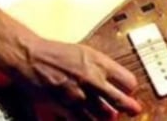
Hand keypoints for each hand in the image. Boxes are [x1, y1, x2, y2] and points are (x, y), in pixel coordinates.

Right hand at [15, 37, 142, 119]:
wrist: (31, 58)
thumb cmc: (57, 53)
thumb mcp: (86, 52)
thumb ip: (102, 66)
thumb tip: (116, 80)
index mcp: (99, 63)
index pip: (127, 81)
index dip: (130, 87)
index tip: (129, 90)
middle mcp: (92, 80)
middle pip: (119, 100)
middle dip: (129, 107)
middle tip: (135, 111)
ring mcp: (79, 96)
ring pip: (103, 115)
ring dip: (109, 116)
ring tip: (111, 116)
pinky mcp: (65, 108)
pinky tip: (92, 120)